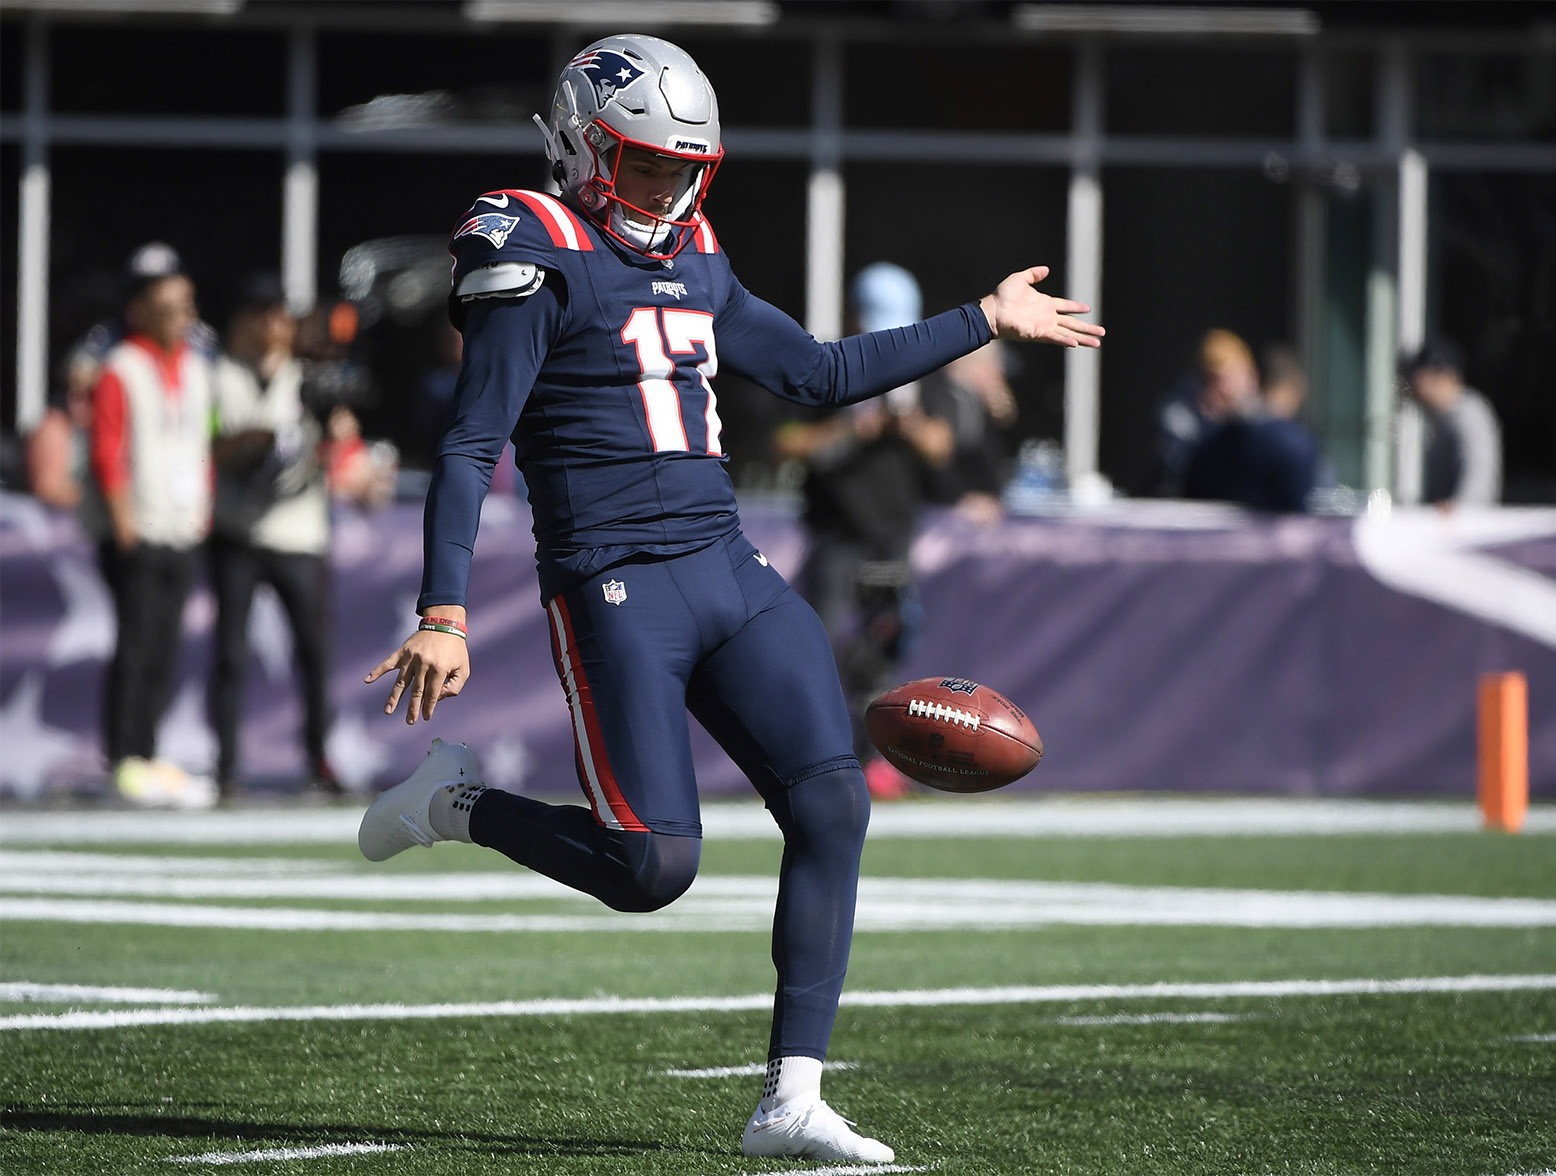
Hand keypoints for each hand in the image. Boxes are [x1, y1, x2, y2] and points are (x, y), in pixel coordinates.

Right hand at [365, 629, 469, 723]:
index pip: (432, 693)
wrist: (445, 623)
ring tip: (388, 711)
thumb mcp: (463, 668)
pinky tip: (368, 680)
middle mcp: (424, 664)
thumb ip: (455, 686)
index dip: (429, 707)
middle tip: (409, 721)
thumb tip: (439, 697)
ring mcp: (411, 658)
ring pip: (401, 681)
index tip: (425, 718)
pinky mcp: (403, 651)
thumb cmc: (455, 649)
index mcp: (439, 668)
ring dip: (394, 697)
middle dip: (412, 708)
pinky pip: (388, 663)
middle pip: (416, 691)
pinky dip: (377, 671)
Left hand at [978, 266, 1103, 346]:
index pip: (1065, 306)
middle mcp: (1047, 317)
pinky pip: (1055, 338)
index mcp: (1045, 304)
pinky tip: (1077, 343)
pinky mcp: (1038, 333)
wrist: (992, 310)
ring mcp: (1044, 326)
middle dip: (1087, 328)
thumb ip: (1033, 274)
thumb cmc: (1002, 296)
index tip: (1088, 309)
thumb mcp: (1020, 279)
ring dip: (1082, 338)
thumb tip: (1046, 269)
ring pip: (1068, 334)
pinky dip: (1065, 340)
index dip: (1076, 307)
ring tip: (1097, 343)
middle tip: (1102, 333)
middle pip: (1072, 324)